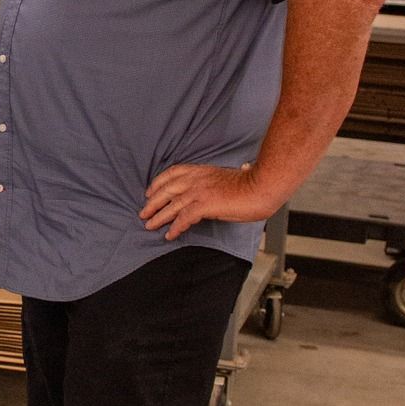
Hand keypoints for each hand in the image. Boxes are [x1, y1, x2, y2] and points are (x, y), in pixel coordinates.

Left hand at [140, 162, 280, 240]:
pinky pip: (184, 218)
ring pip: (171, 205)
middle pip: (166, 189)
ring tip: (149, 226)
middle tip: (143, 213)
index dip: (158, 183)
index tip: (150, 191)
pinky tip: (170, 235)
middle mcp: (196, 179)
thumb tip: (217, 184)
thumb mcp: (225, 177)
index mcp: (201, 171)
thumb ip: (215, 180)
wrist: (261, 186)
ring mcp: (199, 191)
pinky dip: (175, 227)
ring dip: (158, 217)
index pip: (172, 173)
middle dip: (152, 202)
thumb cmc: (250, 184)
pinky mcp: (205, 204)